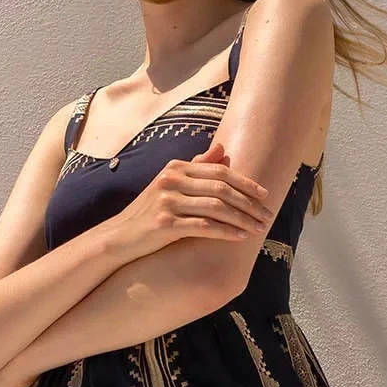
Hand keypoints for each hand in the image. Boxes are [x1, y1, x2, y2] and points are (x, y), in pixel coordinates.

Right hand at [110, 141, 273, 260]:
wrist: (119, 236)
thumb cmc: (150, 211)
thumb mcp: (171, 183)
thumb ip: (197, 166)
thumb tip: (223, 148)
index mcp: (176, 167)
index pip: (220, 171)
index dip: (246, 182)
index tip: (265, 195)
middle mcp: (171, 180)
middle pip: (222, 188)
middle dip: (249, 203)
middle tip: (267, 215)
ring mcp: (167, 201)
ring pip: (216, 207)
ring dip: (242, 219)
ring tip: (258, 229)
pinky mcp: (164, 224)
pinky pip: (204, 226)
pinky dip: (226, 231)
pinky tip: (240, 237)